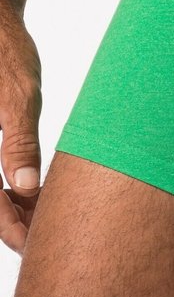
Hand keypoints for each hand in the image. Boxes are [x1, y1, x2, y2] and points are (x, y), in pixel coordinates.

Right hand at [0, 3, 41, 254]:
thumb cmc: (4, 51)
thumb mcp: (18, 94)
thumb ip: (20, 140)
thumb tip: (26, 186)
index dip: (10, 229)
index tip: (36, 246)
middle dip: (12, 224)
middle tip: (46, 238)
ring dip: (9, 208)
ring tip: (43, 219)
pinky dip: (6, 189)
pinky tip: (31, 196)